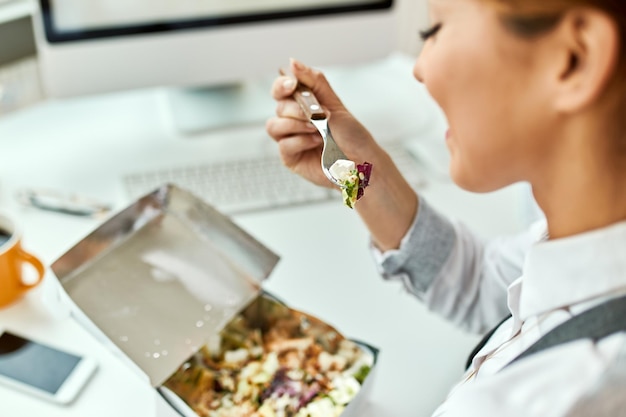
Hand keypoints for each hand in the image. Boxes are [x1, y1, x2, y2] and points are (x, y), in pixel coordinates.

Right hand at [265, 59, 377, 187]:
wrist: (361, 160)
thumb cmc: (350, 134)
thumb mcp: (333, 101)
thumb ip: (313, 81)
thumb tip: (292, 62)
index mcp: (302, 105)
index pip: (280, 90)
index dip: (281, 85)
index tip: (291, 85)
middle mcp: (293, 121)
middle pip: (279, 107)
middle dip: (297, 109)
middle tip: (317, 115)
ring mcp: (290, 139)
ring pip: (273, 126)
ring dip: (296, 125)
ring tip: (317, 129)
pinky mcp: (290, 158)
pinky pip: (284, 145)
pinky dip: (301, 141)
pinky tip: (317, 142)